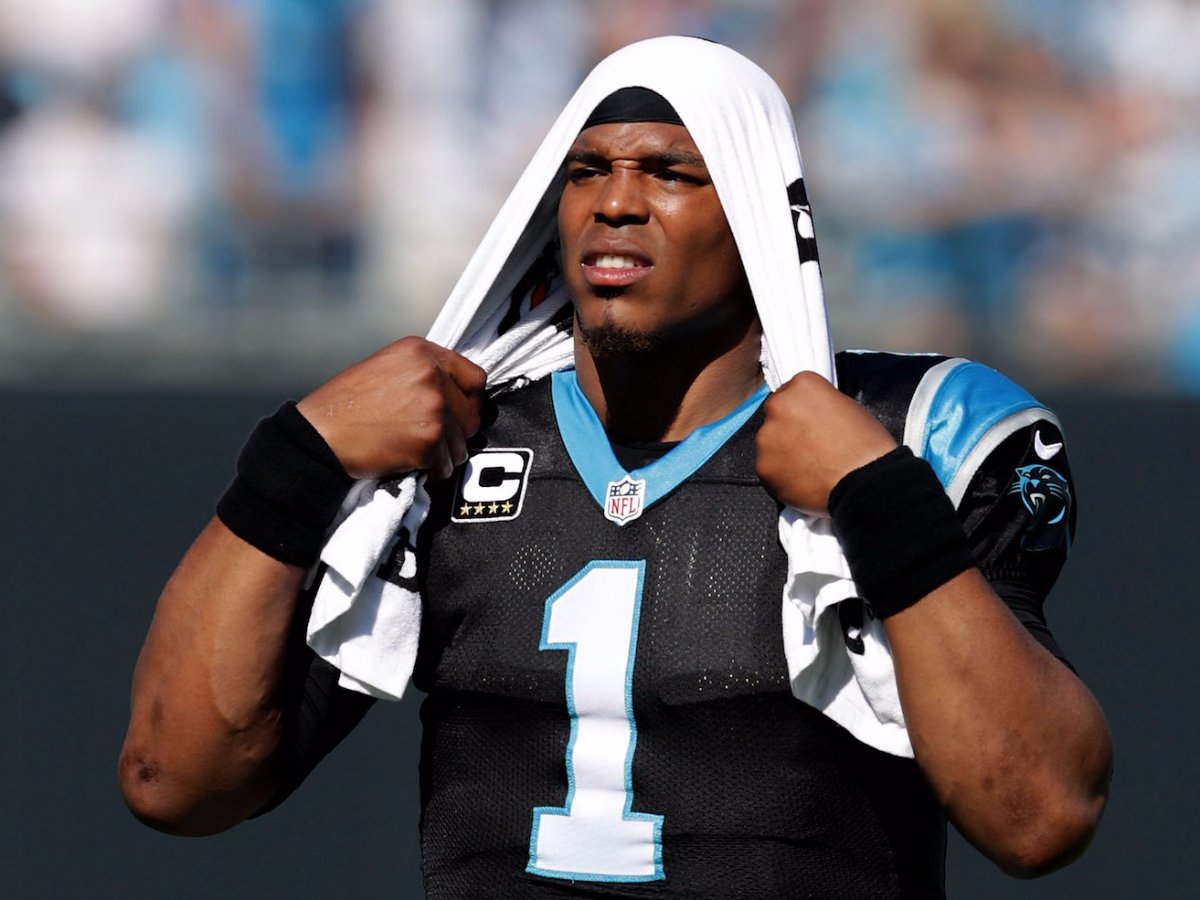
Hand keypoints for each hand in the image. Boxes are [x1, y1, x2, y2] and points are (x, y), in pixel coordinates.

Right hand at [297, 337, 486, 479]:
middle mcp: (432, 375)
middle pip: (473, 415)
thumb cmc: (346, 406)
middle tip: (427, 438)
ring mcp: (433, 408)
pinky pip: (446, 466)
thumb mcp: (387, 369)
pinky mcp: (428, 441)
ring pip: (462, 445)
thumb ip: (424, 374)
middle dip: (455, 433)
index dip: (468, 401)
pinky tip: (405, 462)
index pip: (475, 378)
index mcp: (421, 351)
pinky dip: (430, 472)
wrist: (318, 435)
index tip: (455, 414)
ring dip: (442, 455)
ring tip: (410, 449)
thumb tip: (458, 395)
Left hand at [755, 371, 897, 513]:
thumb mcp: (848, 408)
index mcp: (802, 385)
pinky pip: (769, 469)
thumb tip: (812, 416)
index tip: (810, 421)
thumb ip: (821, 406)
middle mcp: (779, 406)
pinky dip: (781, 474)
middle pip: (776, 415)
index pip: (792, 391)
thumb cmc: (866, 446)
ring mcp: (767, 438)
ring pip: (769, 443)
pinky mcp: (763, 467)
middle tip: (810, 446)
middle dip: (788, 429)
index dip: (802, 409)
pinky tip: (803, 480)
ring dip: (783, 452)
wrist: (864, 483)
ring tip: (809, 466)